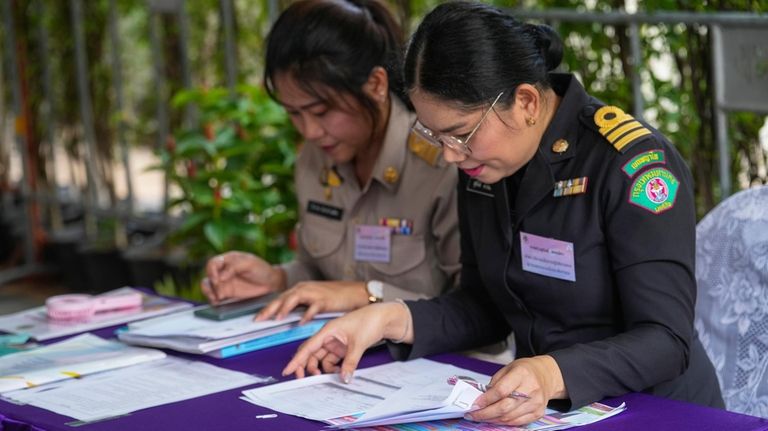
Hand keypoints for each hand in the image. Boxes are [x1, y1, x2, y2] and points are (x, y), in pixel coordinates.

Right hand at [201, 251, 285, 303]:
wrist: (272, 283)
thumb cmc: (261, 269)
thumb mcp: (249, 263)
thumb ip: (234, 267)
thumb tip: (220, 277)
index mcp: (227, 260)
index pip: (212, 263)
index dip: (211, 271)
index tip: (217, 279)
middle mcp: (223, 271)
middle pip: (208, 276)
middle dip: (209, 285)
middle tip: (217, 292)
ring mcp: (224, 283)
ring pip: (208, 287)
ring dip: (209, 293)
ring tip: (216, 299)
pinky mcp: (227, 294)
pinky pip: (215, 297)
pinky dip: (214, 300)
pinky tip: (218, 303)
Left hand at [255, 281, 368, 323]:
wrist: (353, 292)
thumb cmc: (333, 297)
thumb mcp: (312, 299)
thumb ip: (299, 305)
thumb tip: (286, 315)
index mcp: (300, 289)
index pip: (279, 298)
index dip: (267, 308)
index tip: (256, 319)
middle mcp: (304, 288)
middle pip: (283, 298)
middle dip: (270, 309)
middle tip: (259, 320)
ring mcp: (314, 293)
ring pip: (295, 299)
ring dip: (285, 308)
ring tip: (277, 318)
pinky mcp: (325, 299)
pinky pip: (313, 307)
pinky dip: (307, 314)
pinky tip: (301, 322)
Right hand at [282, 302, 411, 380]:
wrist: (383, 317)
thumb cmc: (369, 321)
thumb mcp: (358, 343)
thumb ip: (350, 362)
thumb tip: (344, 378)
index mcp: (328, 330)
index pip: (308, 347)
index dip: (296, 360)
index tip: (287, 370)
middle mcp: (328, 336)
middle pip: (311, 353)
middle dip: (305, 366)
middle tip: (303, 379)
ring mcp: (335, 342)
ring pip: (320, 358)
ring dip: (320, 369)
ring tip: (324, 378)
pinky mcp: (342, 347)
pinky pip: (331, 359)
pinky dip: (332, 367)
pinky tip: (338, 372)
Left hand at [466, 355, 566, 425]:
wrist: (546, 376)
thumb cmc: (524, 371)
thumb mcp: (508, 368)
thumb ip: (495, 383)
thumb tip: (481, 399)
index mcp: (521, 374)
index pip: (501, 390)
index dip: (486, 399)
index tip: (474, 404)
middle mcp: (531, 389)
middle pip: (505, 407)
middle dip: (486, 413)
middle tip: (473, 415)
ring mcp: (536, 403)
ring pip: (510, 418)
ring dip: (492, 420)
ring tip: (481, 418)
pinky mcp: (538, 413)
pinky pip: (517, 422)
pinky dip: (503, 423)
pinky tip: (494, 420)